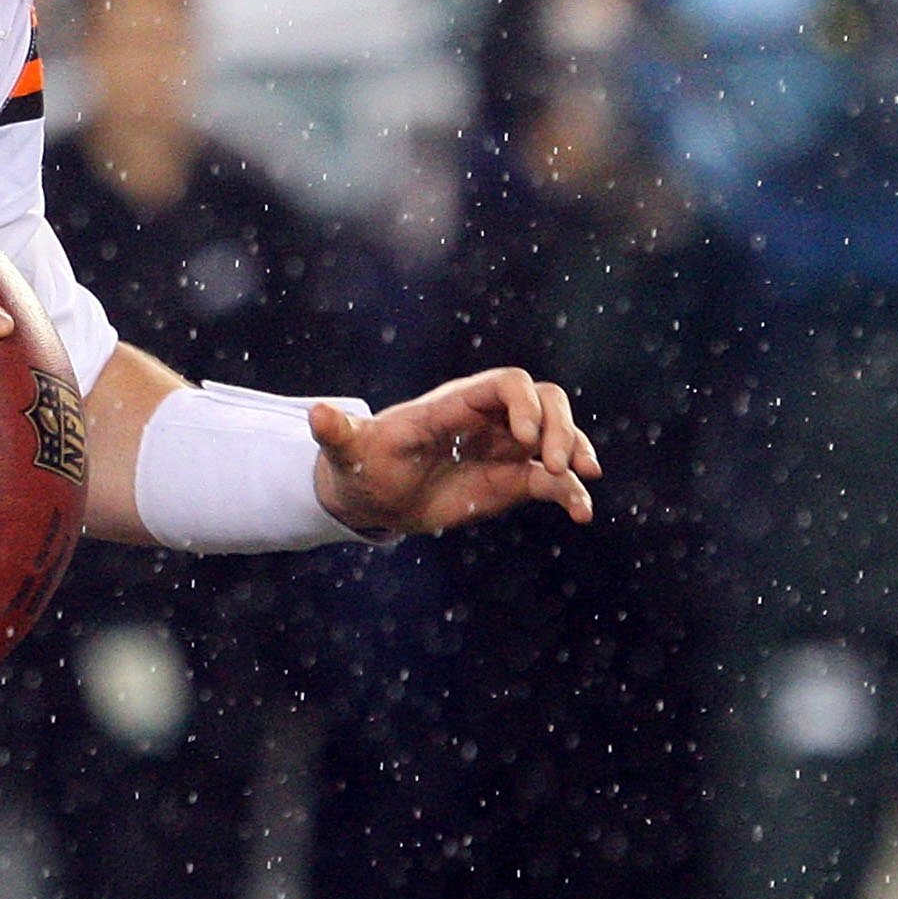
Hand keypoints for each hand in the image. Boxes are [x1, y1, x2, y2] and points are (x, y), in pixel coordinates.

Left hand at [308, 367, 598, 537]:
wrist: (375, 495)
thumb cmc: (362, 463)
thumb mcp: (349, 450)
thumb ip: (337, 433)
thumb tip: (315, 415)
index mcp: (455, 404)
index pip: (506, 383)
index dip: (524, 404)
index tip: (523, 440)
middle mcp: (488, 420)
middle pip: (545, 399)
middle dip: (560, 426)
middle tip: (557, 464)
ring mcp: (504, 448)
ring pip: (558, 431)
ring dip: (576, 449)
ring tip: (579, 480)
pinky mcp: (513, 479)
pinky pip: (553, 480)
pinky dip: (572, 493)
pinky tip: (582, 515)